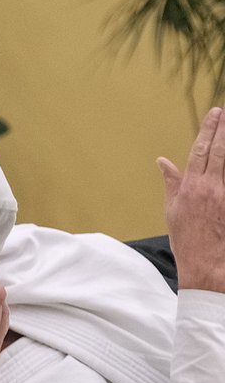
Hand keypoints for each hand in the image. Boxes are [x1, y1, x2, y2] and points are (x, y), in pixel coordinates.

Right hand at [158, 106, 224, 291]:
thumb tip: (163, 162)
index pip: (200, 150)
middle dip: (224, 130)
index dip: (208, 129)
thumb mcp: (172, 211)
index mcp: (191, 187)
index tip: (215, 114)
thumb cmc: (187, 242)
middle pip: (220, 151)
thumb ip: (172, 183)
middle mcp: (210, 188)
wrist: (207, 268)